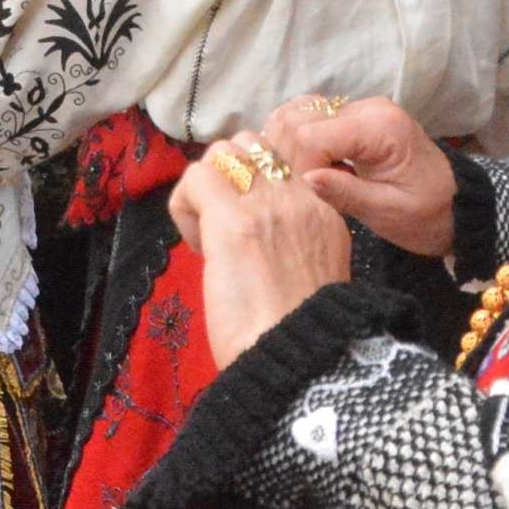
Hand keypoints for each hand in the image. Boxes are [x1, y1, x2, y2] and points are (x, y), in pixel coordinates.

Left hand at [174, 152, 354, 362]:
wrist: (298, 362)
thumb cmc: (298, 335)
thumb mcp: (309, 275)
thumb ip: (288, 243)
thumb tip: (250, 235)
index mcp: (324, 215)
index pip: (282, 162)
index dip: (251, 185)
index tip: (242, 226)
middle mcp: (302, 200)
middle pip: (252, 145)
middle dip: (226, 175)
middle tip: (219, 225)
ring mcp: (269, 205)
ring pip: (224, 152)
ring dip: (206, 186)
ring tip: (207, 235)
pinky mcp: (233, 221)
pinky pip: (195, 178)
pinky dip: (185, 206)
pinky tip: (197, 247)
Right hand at [263, 96, 457, 259]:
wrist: (455, 205)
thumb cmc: (426, 214)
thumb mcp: (387, 213)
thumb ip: (345, 193)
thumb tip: (304, 178)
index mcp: (380, 127)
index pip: (312, 135)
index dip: (300, 166)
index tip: (310, 194)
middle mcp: (368, 107)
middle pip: (300, 118)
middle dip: (293, 156)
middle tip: (308, 188)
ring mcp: (361, 108)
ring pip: (299, 115)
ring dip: (295, 147)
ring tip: (312, 178)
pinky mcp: (355, 116)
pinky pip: (313, 120)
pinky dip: (304, 143)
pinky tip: (318, 168)